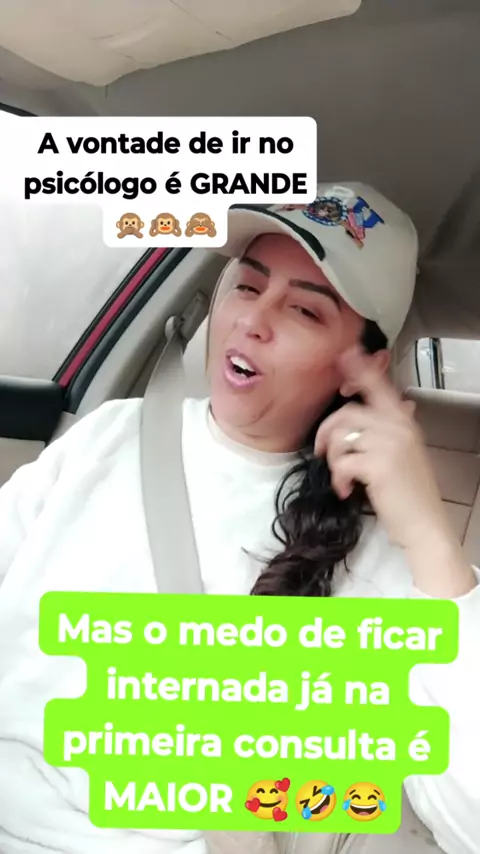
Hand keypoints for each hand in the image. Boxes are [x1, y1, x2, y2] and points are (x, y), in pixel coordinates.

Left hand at [314, 347, 476, 596]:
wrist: (425, 526)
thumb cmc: (411, 495)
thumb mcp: (404, 455)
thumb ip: (388, 433)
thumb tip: (373, 417)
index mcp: (403, 422)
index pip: (379, 387)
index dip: (360, 369)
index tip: (345, 356)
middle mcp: (398, 426)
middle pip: (347, 413)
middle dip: (327, 433)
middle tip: (322, 452)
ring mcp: (389, 443)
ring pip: (341, 437)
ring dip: (333, 459)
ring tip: (341, 476)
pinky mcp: (379, 464)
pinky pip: (342, 461)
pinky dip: (338, 478)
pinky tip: (347, 490)